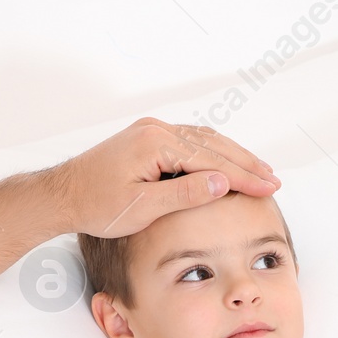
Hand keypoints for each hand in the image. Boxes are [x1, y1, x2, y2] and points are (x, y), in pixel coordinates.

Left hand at [51, 119, 279, 238]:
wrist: (63, 195)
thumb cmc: (97, 206)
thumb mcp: (142, 208)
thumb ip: (185, 193)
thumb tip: (223, 181)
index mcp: (156, 143)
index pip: (212, 160)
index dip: (244, 176)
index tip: (270, 188)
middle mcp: (156, 129)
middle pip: (213, 144)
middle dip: (246, 162)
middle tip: (274, 179)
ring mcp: (151, 130)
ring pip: (204, 139)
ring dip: (233, 155)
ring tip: (259, 171)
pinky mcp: (147, 137)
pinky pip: (190, 141)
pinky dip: (213, 152)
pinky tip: (226, 162)